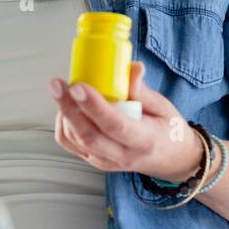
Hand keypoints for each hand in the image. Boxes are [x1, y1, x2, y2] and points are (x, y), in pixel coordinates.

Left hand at [49, 62, 203, 180]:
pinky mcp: (96, 160)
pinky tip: (66, 108)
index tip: (79, 86)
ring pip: (76, 141)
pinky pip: (71, 145)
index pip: (115, 125)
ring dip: (64, 114)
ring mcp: (107, 161)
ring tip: (62, 90)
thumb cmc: (168, 130)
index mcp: (145, 140)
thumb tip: (132, 67)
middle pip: (89, 135)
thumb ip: (143, 90)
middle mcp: (124, 155)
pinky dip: (63, 125)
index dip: (94, 106)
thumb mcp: (163, 107)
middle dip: (68, 108)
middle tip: (58, 85)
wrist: (171, 159)